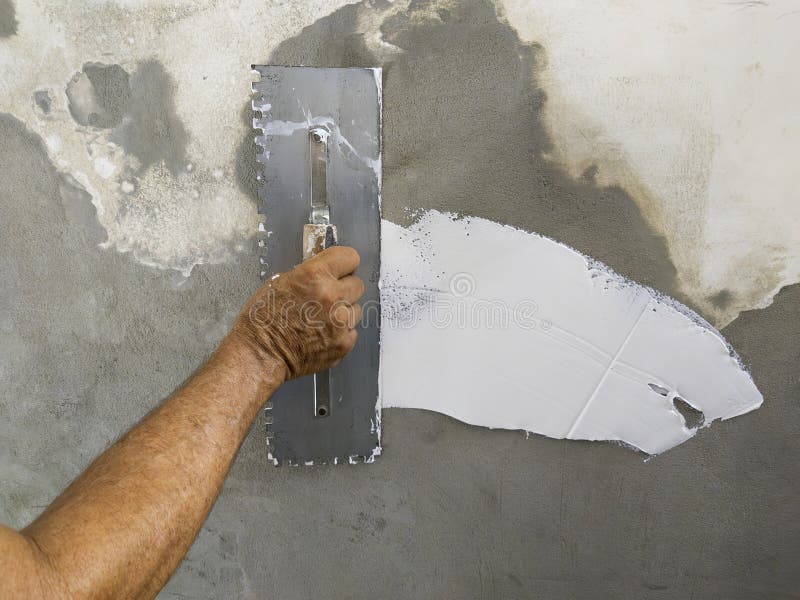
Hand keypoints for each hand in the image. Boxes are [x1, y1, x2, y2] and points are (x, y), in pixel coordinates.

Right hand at [231, 246, 363, 380]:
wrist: (260, 355)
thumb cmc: (262, 319)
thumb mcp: (279, 282)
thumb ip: (309, 274)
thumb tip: (326, 272)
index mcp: (314, 275)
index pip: (350, 257)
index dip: (344, 264)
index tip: (340, 270)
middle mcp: (331, 296)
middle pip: (357, 284)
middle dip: (344, 289)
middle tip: (326, 299)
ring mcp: (340, 322)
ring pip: (356, 309)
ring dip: (343, 312)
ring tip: (321, 319)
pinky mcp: (344, 343)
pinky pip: (352, 331)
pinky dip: (341, 332)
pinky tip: (321, 334)